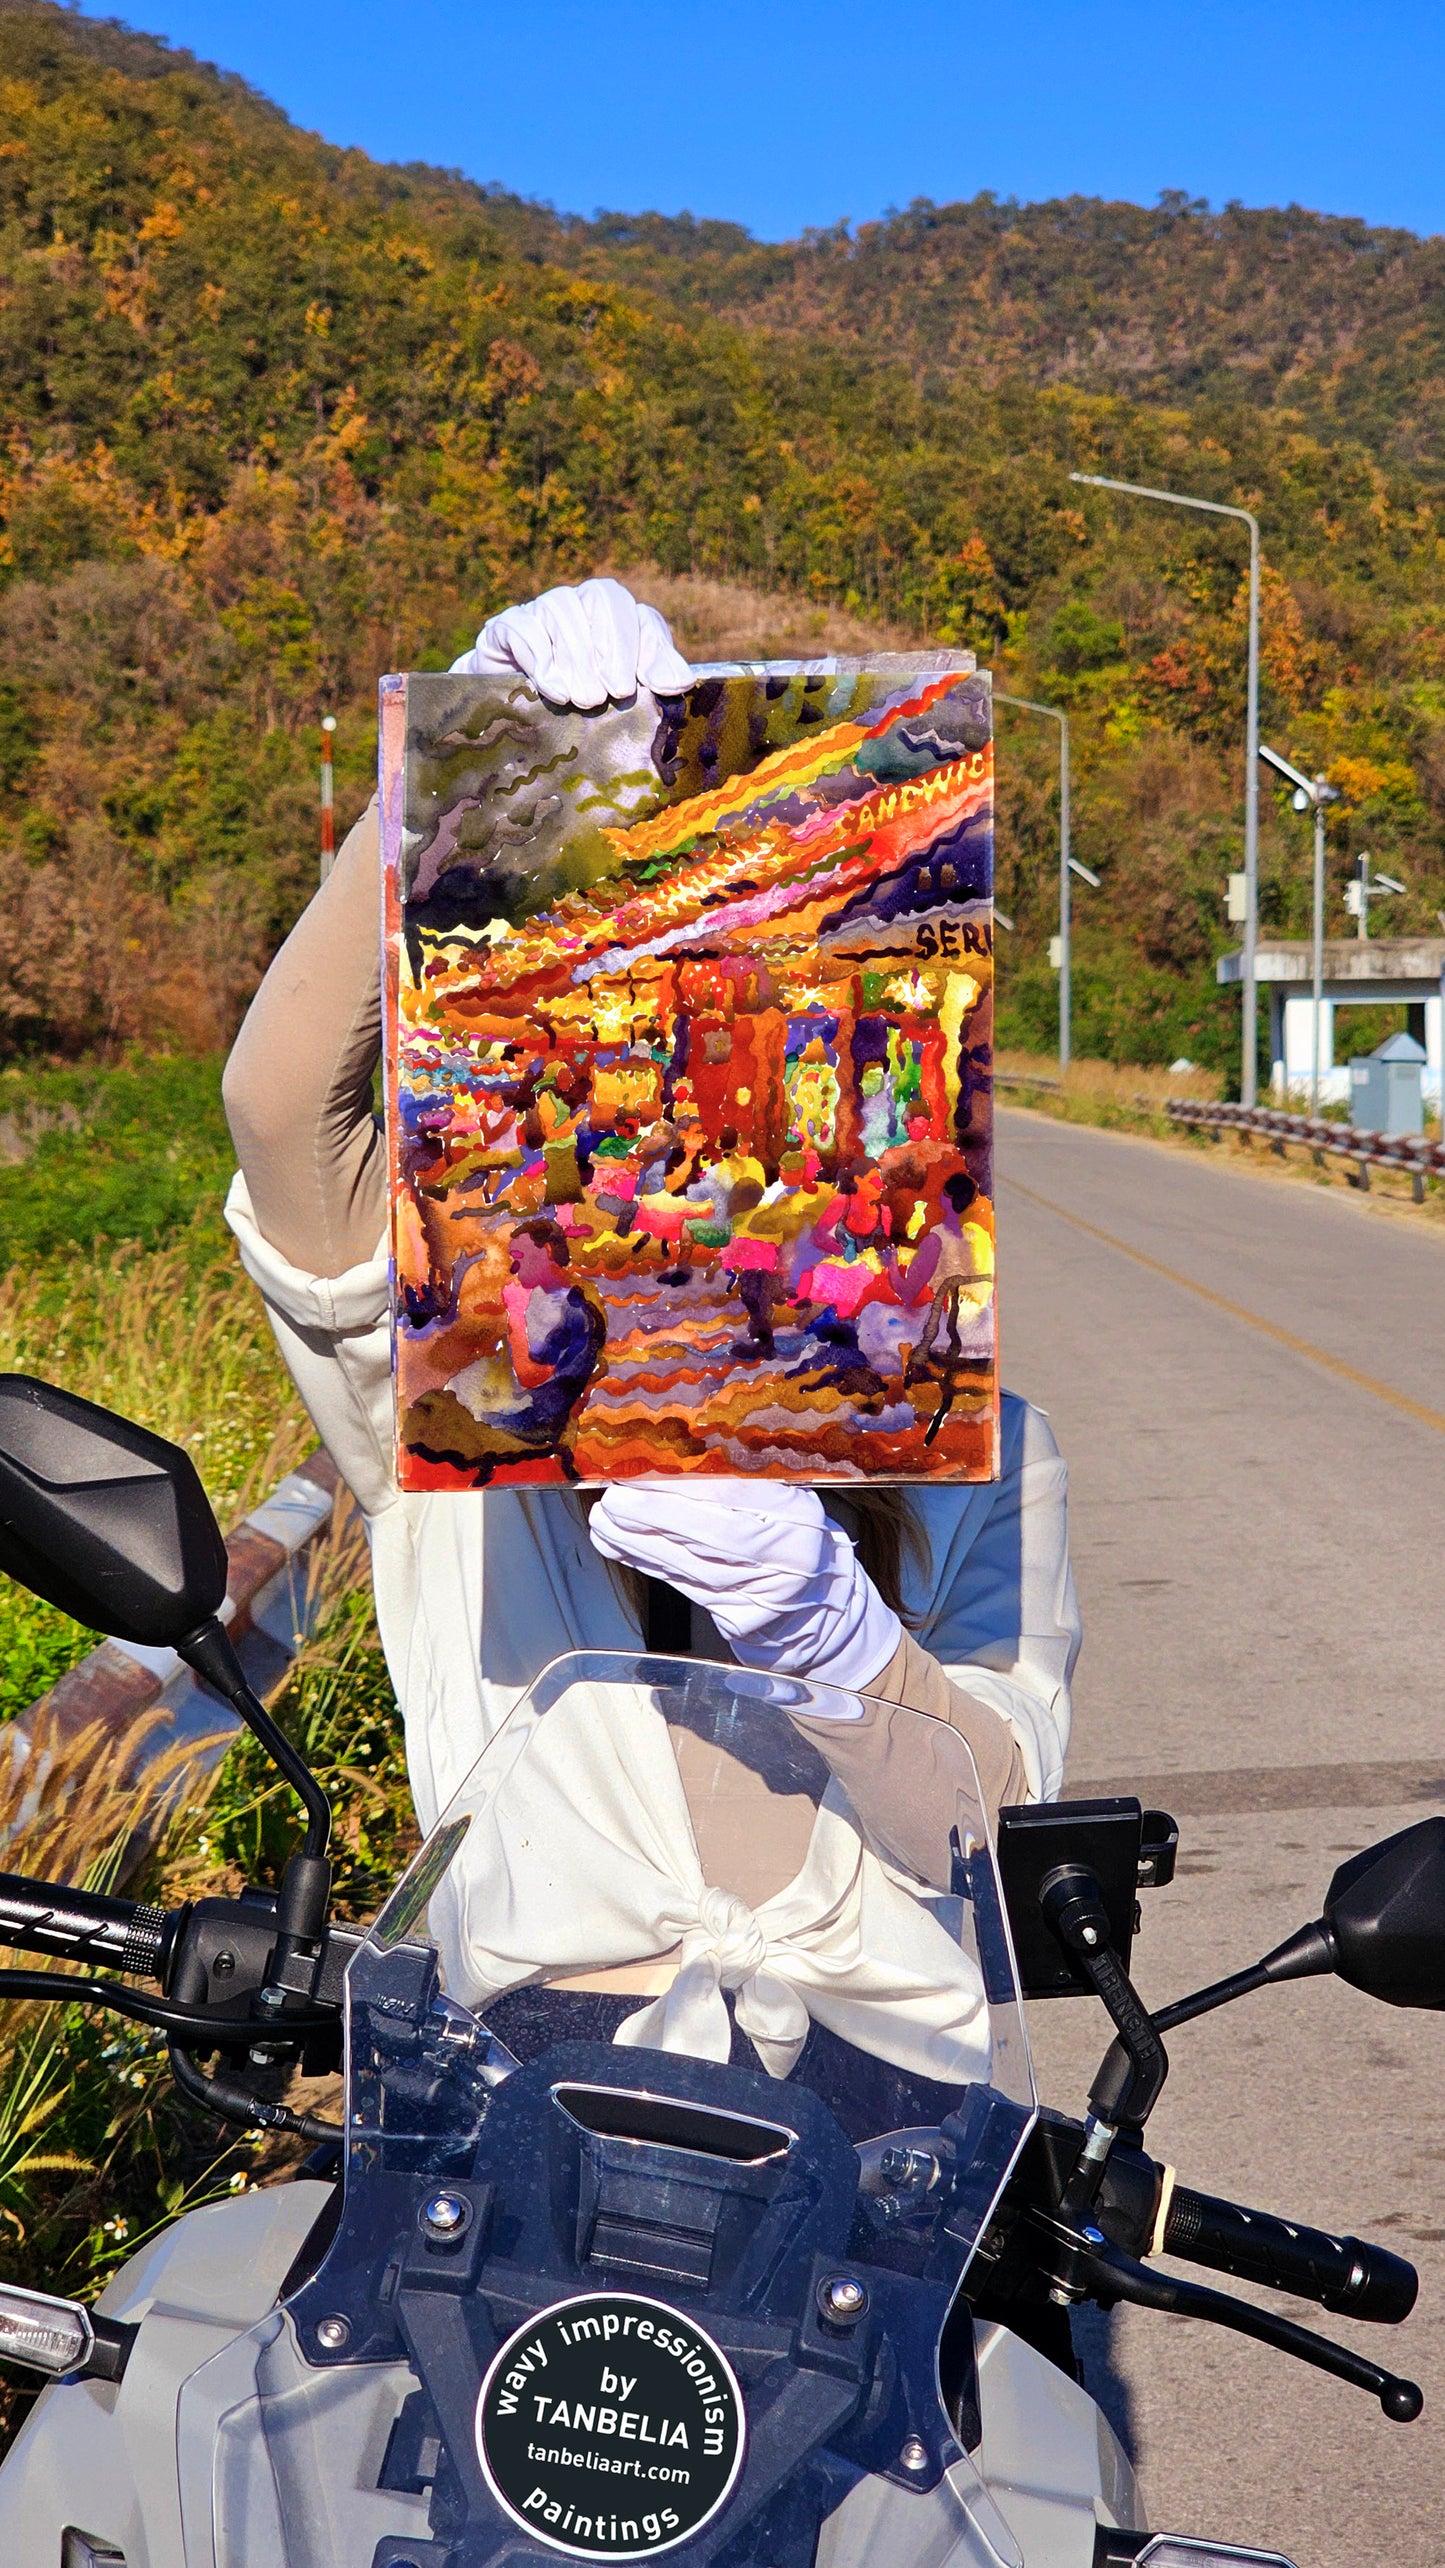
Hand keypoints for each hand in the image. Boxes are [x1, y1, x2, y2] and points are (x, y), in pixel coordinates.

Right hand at [450, 577, 690, 708]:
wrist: (514, 716)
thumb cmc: (577, 704)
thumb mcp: (619, 694)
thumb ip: (653, 678)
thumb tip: (682, 682)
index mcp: (612, 616)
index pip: (633, 612)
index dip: (638, 645)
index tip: (633, 687)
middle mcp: (578, 604)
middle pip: (600, 600)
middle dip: (607, 650)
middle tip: (604, 697)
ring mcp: (540, 611)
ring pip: (561, 608)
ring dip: (574, 656)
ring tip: (578, 699)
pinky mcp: (504, 626)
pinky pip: (521, 625)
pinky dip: (537, 654)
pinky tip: (548, 687)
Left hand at [589, 1480, 900, 1695]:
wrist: (827, 1612)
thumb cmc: (802, 1543)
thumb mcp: (792, 1503)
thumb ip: (747, 1485)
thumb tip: (679, 1457)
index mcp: (800, 1519)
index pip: (740, 1499)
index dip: (690, 1487)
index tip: (649, 1471)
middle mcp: (784, 1559)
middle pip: (710, 1535)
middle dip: (655, 1516)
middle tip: (613, 1497)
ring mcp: (760, 1594)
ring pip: (689, 1564)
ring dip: (639, 1542)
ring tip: (604, 1520)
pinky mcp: (737, 1619)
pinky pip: (682, 1585)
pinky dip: (646, 1563)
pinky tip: (618, 1545)